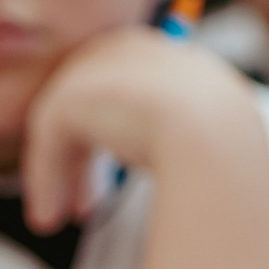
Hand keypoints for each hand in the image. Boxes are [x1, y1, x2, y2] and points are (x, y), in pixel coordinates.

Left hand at [21, 28, 256, 232]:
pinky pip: (49, 141)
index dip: (113, 141)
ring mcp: (94, 68)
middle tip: (81, 207)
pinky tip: (46, 216)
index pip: (124, 95)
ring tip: (52, 220)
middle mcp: (125, 49)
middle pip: (89, 108)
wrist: (214, 135)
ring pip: (62, 126)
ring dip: (58, 176)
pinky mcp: (68, 95)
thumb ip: (180, 139)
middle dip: (80, 162)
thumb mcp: (203, 137)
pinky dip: (45, 180)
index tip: (110, 184)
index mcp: (163, 54)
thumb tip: (173, 163)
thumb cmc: (222, 145)